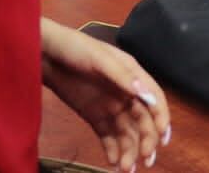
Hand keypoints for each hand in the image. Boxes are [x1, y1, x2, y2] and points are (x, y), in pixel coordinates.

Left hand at [40, 18, 169, 172]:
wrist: (45, 55)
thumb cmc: (75, 48)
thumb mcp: (99, 59)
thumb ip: (122, 76)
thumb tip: (146, 94)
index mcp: (132, 75)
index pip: (154, 99)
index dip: (161, 118)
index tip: (163, 138)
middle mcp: (125, 93)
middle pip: (143, 121)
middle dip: (147, 141)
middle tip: (145, 160)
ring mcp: (110, 106)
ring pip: (126, 133)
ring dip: (129, 151)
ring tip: (126, 169)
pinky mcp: (94, 116)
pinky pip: (107, 137)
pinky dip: (112, 151)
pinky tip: (112, 162)